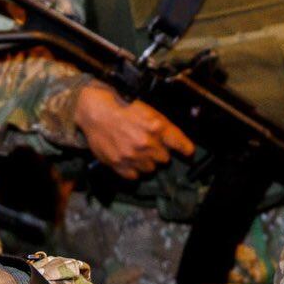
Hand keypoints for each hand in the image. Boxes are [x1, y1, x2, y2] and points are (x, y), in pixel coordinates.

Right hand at [72, 83, 193, 178]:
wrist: (96, 112)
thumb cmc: (122, 107)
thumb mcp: (148, 111)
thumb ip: (163, 127)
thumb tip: (176, 142)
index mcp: (157, 127)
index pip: (181, 145)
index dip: (185, 149)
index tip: (187, 152)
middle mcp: (146, 143)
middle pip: (165, 159)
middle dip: (159, 152)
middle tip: (149, 144)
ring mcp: (132, 155)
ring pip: (150, 169)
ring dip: (146, 162)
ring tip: (137, 150)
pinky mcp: (119, 164)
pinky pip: (134, 175)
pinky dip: (133, 169)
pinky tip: (128, 158)